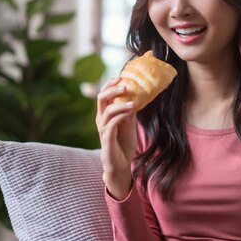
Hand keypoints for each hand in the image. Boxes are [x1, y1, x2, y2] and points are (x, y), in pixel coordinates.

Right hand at [96, 77, 137, 199]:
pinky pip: (111, 124)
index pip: (104, 94)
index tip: (121, 77)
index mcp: (105, 113)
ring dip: (120, 103)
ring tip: (133, 101)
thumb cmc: (124, 143)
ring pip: (107, 110)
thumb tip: (139, 94)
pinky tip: (130, 111)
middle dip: (112, 89)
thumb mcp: (129, 123)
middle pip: (101, 98)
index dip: (110, 84)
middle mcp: (101, 119)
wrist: (121, 164)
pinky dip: (120, 115)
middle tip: (125, 85)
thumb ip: (130, 110)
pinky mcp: (106, 139)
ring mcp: (102, 129)